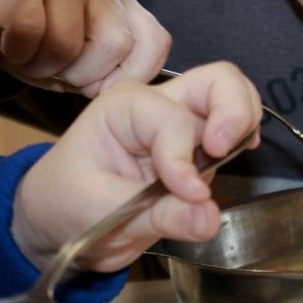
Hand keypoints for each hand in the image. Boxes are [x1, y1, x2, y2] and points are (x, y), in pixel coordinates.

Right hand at [0, 0, 170, 96]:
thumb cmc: (26, 42)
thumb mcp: (76, 60)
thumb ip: (110, 70)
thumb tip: (128, 96)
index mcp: (120, 2)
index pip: (155, 43)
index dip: (125, 77)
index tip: (93, 84)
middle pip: (116, 44)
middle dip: (79, 75)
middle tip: (52, 69)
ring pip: (70, 42)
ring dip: (41, 66)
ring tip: (27, 55)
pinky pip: (30, 30)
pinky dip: (16, 51)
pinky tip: (8, 41)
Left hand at [11, 61, 261, 272]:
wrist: (59, 221)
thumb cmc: (67, 204)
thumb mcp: (102, 214)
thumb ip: (159, 215)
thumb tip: (209, 218)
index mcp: (124, 107)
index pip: (173, 121)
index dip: (184, 158)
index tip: (187, 193)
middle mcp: (157, 105)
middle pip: (216, 81)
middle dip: (233, 110)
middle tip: (225, 148)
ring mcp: (181, 123)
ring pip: (231, 96)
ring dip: (242, 121)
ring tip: (236, 151)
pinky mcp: (196, 148)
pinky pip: (232, 127)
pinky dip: (243, 136)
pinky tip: (239, 154)